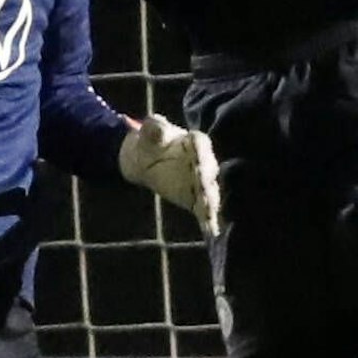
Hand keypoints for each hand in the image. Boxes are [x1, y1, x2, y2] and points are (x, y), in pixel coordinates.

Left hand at [119, 114, 220, 235]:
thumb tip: (155, 125)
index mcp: (194, 141)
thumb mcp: (148, 132)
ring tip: (210, 211)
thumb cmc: (150, 141)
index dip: (201, 154)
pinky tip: (211, 231)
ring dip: (210, 202)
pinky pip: (203, 209)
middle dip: (206, 180)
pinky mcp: (197, 199)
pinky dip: (208, 220)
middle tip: (207, 191)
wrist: (146, 159)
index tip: (198, 164)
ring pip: (209, 191)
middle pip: (208, 170)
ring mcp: (202, 181)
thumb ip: (153, 128)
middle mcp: (203, 161)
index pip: (200, 145)